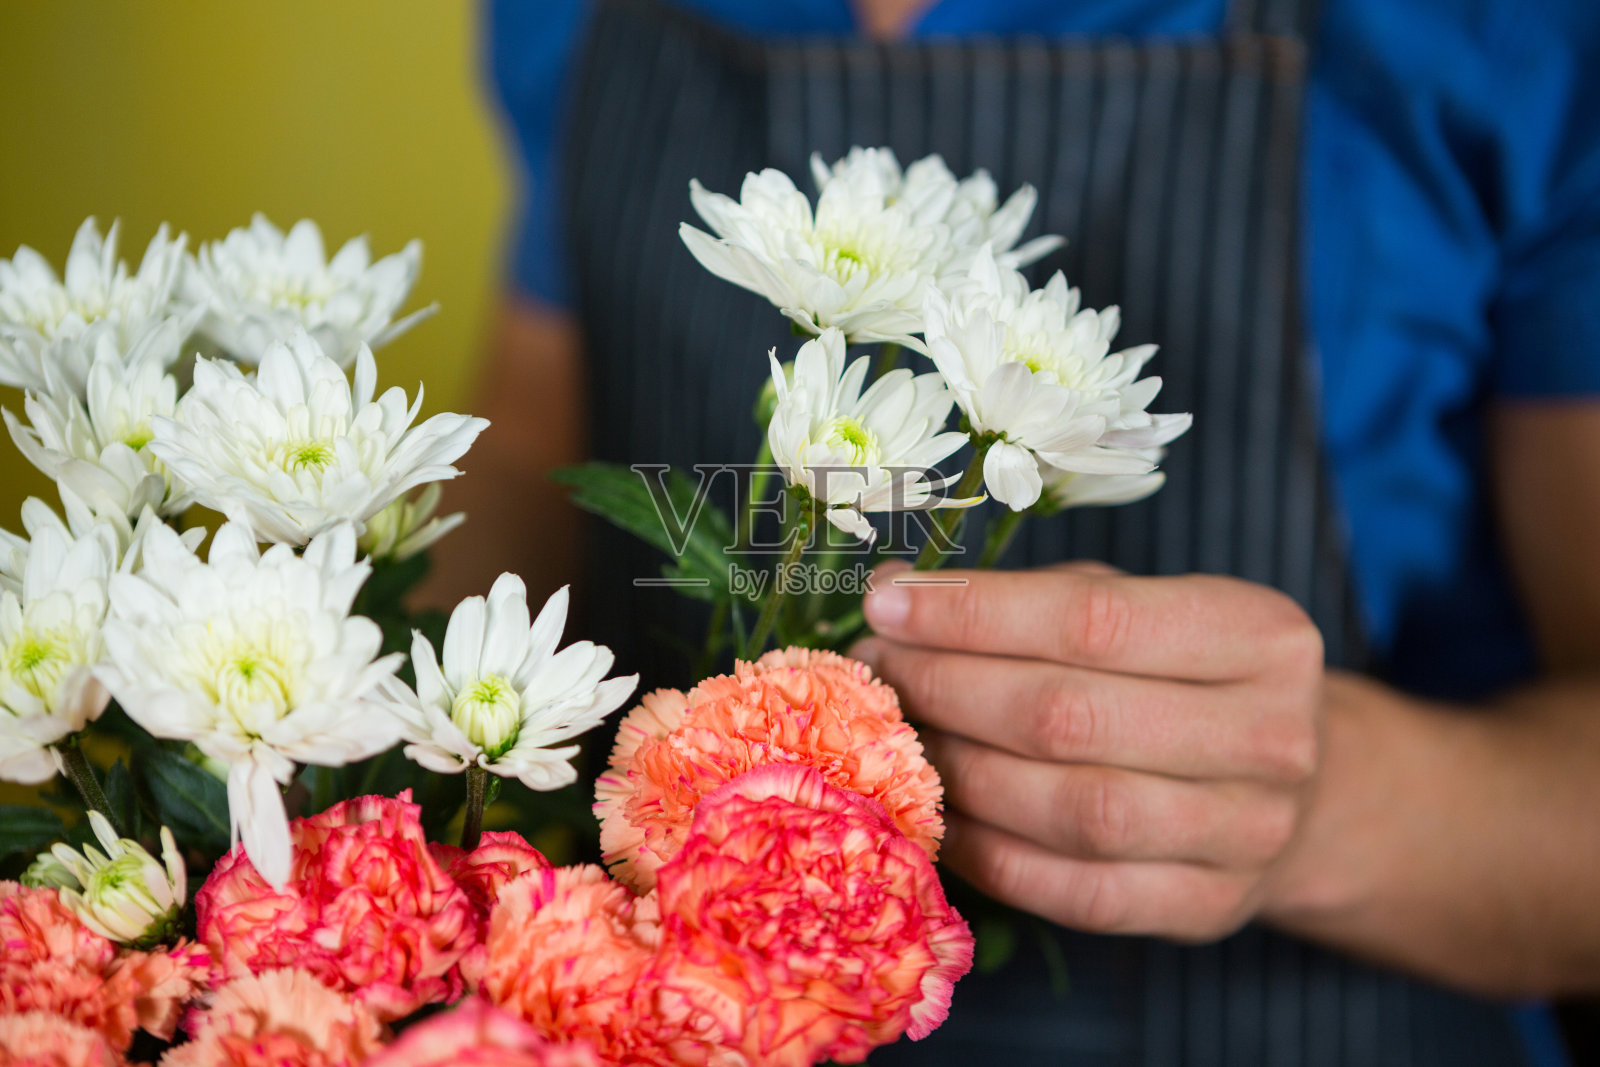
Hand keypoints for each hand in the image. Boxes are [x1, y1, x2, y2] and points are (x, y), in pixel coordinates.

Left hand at [851, 561, 1324, 941]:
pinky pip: (1070, 891)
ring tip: (896, 738)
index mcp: (1260, 636)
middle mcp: (1270, 737)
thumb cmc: (1184, 678)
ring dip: (956, 771)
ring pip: (1068, 809)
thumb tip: (895, 597)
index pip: (1093, 620)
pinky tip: (936, 812)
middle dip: (946, 688)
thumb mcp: (1141, 606)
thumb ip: (1031, 598)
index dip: (974, 614)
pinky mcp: (1204, 908)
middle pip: (1068, 716)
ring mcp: (1246, 835)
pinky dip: (985, 852)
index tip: (886, 606)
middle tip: (877, 670)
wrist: (1293, 793)